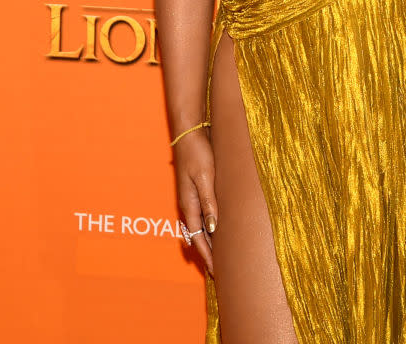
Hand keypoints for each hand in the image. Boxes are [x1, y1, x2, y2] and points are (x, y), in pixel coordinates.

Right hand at [174, 130, 217, 275]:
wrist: (188, 133)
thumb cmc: (198, 153)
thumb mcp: (206, 177)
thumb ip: (208, 202)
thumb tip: (211, 228)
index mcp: (189, 204)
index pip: (198, 238)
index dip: (207, 256)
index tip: (216, 272)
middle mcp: (187, 204)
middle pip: (196, 236)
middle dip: (206, 254)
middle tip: (218, 271)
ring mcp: (190, 197)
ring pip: (197, 227)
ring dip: (206, 242)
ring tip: (217, 256)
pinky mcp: (195, 189)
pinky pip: (199, 216)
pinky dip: (206, 228)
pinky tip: (213, 230)